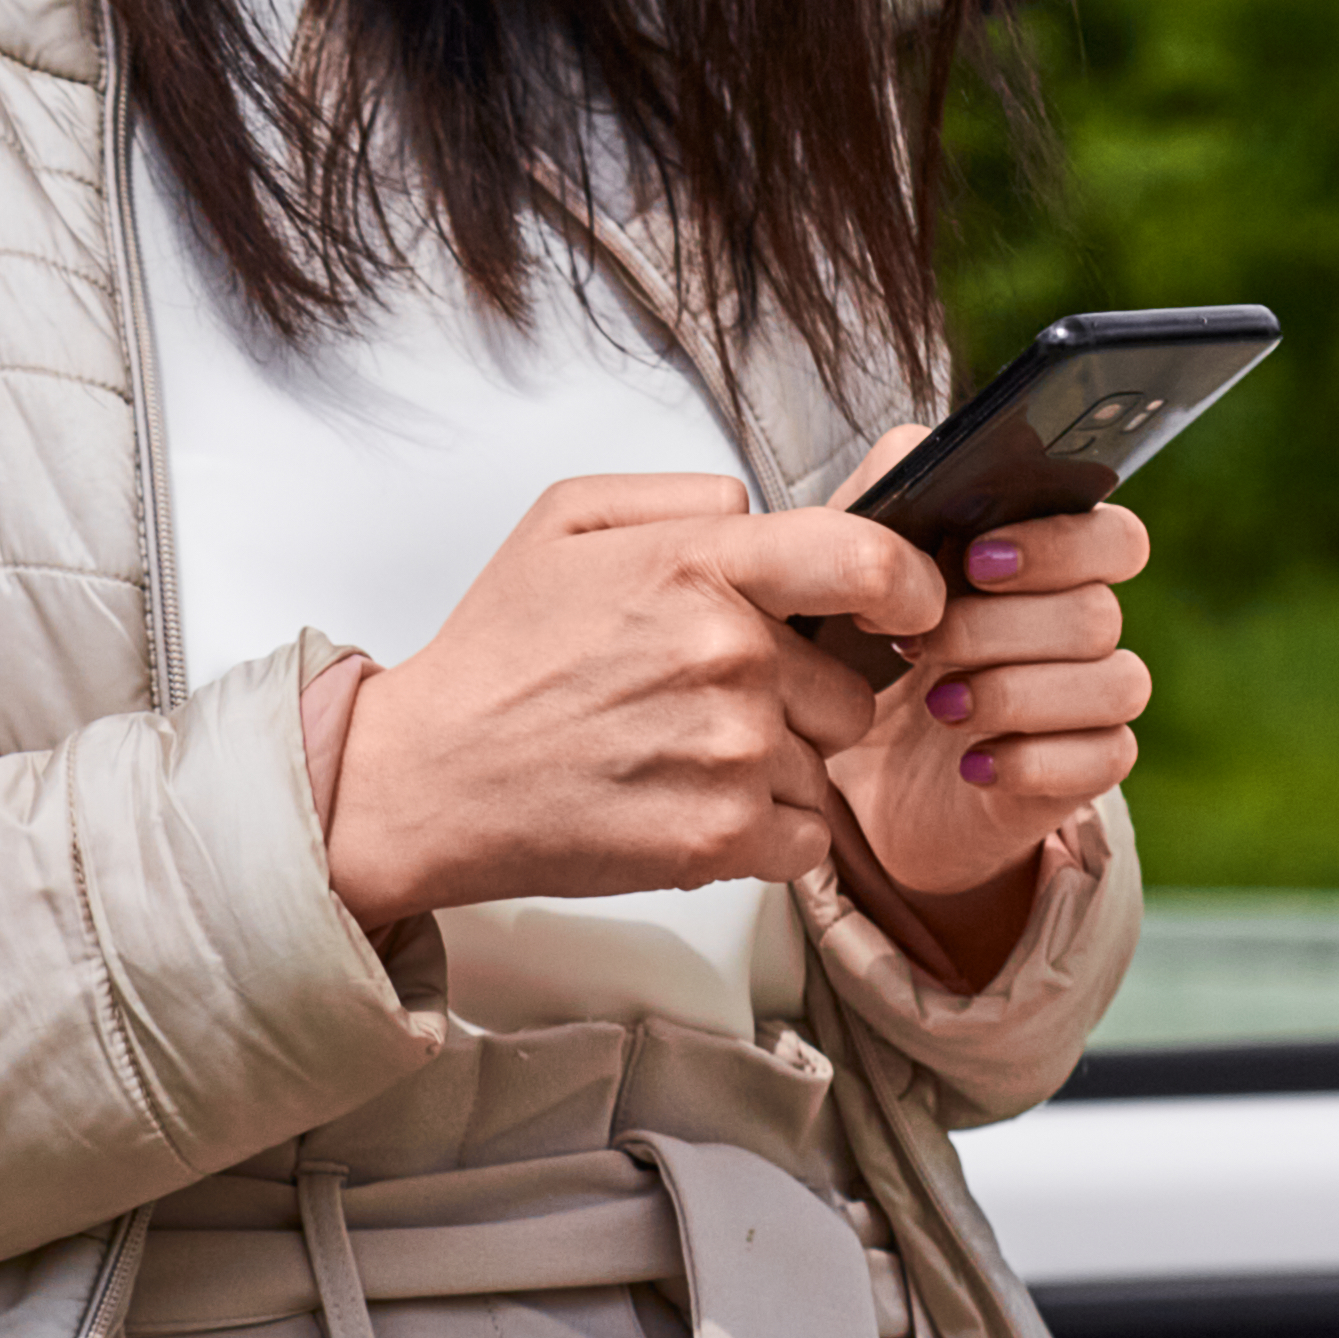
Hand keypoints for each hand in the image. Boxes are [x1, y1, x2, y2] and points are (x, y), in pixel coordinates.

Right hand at [325, 475, 948, 929]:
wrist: (426, 781)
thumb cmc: (493, 659)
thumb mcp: (565, 520)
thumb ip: (683, 497)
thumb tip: (758, 508)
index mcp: (701, 565)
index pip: (871, 560)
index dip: (912, 588)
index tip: (905, 610)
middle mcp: (729, 655)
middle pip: (849, 687)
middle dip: (800, 700)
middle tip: (705, 708)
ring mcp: (731, 751)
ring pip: (823, 766)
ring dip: (775, 771)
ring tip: (678, 761)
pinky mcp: (719, 836)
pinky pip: (806, 840)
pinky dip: (763, 837)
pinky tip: (688, 809)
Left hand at [821, 430, 1153, 899]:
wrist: (846, 771)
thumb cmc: (859, 656)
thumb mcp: (851, 575)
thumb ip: (886, 502)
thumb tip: (928, 469)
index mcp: (1045, 566)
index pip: (1114, 536)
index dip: (1058, 545)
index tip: (974, 560)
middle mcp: (1081, 627)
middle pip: (1100, 613)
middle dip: (1002, 629)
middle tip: (918, 645)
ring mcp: (1091, 703)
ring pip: (1115, 683)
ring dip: (1015, 692)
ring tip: (937, 706)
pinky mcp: (1084, 771)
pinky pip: (1105, 758)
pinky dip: (1033, 761)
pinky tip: (973, 764)